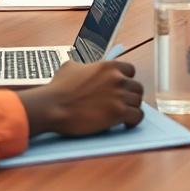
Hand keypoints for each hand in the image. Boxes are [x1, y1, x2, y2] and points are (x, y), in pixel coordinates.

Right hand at [19, 60, 143, 135]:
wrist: (52, 105)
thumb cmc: (58, 89)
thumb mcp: (70, 68)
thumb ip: (84, 67)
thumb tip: (84, 70)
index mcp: (109, 66)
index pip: (130, 70)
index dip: (126, 80)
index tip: (121, 88)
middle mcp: (117, 78)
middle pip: (136, 87)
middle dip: (131, 95)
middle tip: (123, 103)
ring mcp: (119, 95)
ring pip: (138, 101)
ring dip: (132, 108)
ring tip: (124, 115)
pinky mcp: (118, 113)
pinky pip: (137, 116)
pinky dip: (134, 121)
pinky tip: (127, 124)